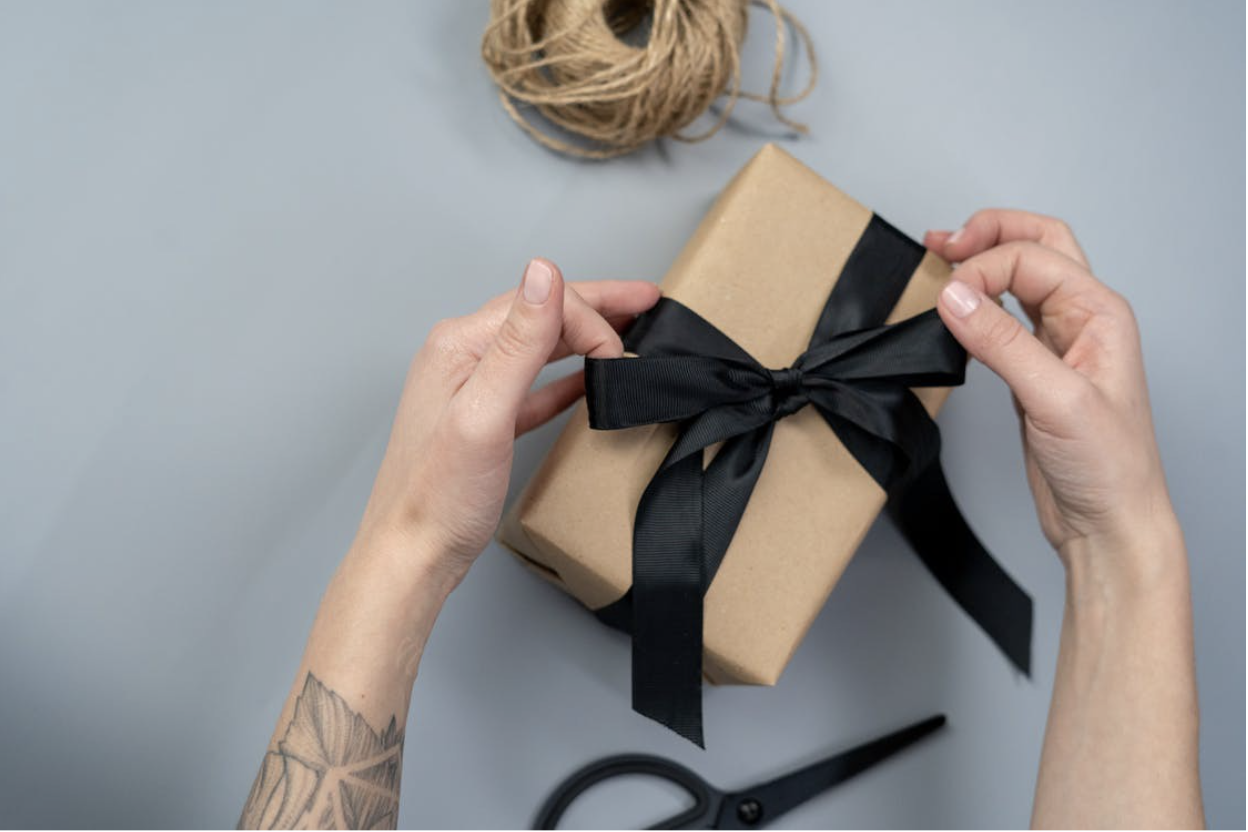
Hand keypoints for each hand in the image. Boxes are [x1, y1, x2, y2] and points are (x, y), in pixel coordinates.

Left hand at [357, 259, 659, 583]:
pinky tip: (588, 380)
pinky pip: (533, 384)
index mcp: (459, 346)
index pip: (540, 304)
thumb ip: (518, 343)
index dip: (590, 319)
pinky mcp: (484, 421)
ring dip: (585, 334)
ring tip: (627, 328)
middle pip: (541, 314)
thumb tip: (544, 273)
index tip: (620, 355)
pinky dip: (566, 376)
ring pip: (540, 345)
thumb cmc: (439, 497)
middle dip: (597, 305)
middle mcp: (462, 358)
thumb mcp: (484, 414)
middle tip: (647, 300)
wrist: (412, 555)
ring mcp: (471, 389)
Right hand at [925, 211, 1178, 578]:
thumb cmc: (1107, 467)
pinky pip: (1004, 318)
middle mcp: (1082, 320)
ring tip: (942, 256)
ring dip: (984, 261)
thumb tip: (954, 296)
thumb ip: (1001, 343)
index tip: (946, 296)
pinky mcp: (1033, 371)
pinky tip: (955, 309)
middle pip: (1037, 245)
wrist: (1107, 524)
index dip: (984, 267)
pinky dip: (977, 303)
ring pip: (1021, 278)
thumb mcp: (1054, 399)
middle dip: (990, 234)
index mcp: (1100, 314)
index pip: (1031, 259)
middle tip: (944, 242)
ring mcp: (1057, 344)